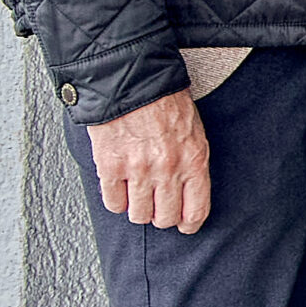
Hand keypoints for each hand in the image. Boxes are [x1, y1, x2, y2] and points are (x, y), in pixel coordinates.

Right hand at [85, 88, 211, 232]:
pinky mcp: (110, 166)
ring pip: (138, 215)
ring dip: (138, 209)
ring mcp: (137, 169)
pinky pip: (113, 202)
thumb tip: (189, 193)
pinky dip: (116, 201)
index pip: (195, 210)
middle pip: (165, 218)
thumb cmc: (165, 102)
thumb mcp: (194, 131)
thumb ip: (192, 163)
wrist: (132, 81)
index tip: (184, 225)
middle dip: (162, 217)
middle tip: (157, 207)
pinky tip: (120, 188)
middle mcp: (167, 169)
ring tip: (138, 195)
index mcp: (194, 159)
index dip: (189, 224)